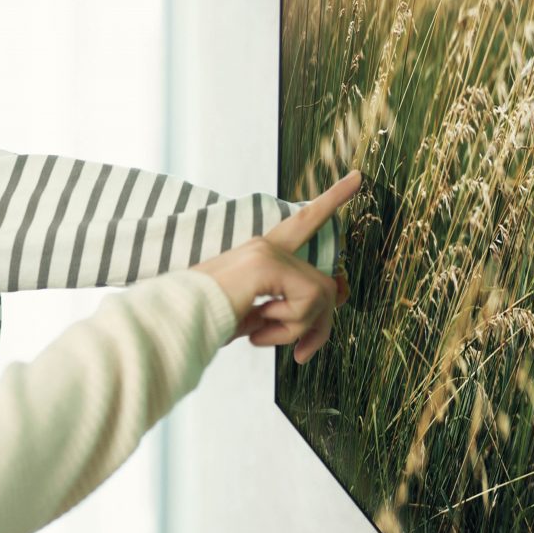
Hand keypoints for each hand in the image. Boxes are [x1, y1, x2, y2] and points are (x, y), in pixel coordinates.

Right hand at [195, 171, 361, 363]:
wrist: (175, 325)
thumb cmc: (208, 324)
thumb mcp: (256, 318)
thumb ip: (289, 310)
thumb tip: (333, 302)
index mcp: (259, 255)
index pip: (302, 223)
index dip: (331, 200)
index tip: (358, 177)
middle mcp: (266, 245)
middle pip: (325, 284)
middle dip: (319, 327)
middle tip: (303, 355)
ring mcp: (267, 251)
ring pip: (322, 294)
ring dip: (297, 329)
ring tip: (261, 335)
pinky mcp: (267, 264)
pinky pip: (309, 300)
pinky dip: (290, 326)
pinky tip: (258, 328)